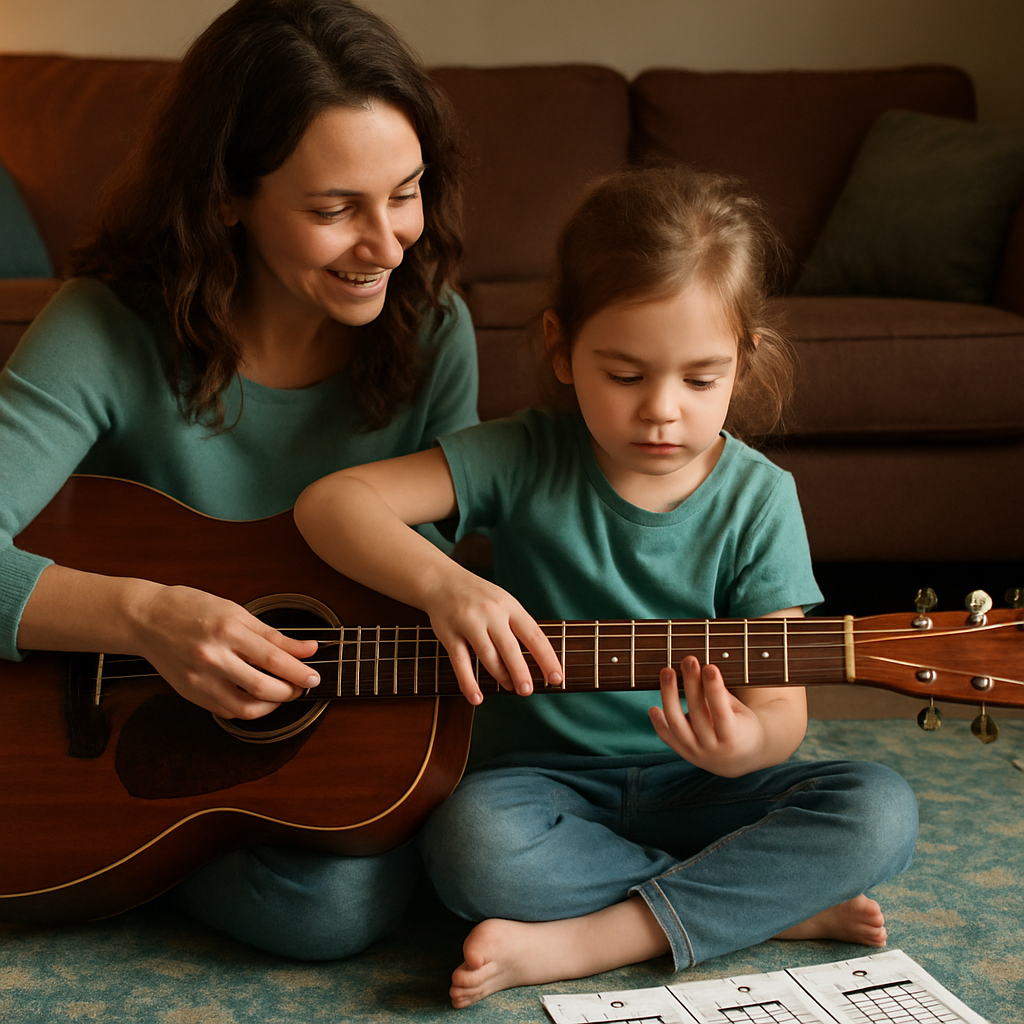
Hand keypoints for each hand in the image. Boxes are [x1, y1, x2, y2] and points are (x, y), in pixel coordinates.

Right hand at [133, 584, 319, 718]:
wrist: (146, 619)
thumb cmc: (191, 609)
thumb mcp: (236, 612)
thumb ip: (273, 635)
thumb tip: (307, 649)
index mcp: (227, 630)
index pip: (274, 659)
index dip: (300, 671)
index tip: (315, 676)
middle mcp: (212, 656)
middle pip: (262, 687)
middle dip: (290, 691)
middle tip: (302, 686)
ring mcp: (199, 678)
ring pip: (245, 708)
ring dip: (271, 705)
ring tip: (281, 693)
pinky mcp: (190, 693)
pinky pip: (226, 711)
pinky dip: (248, 708)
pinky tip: (257, 697)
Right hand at [423, 574, 562, 704]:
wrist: (442, 581)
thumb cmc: (480, 597)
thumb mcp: (504, 602)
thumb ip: (519, 626)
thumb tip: (539, 660)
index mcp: (510, 606)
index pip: (534, 635)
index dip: (547, 659)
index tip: (557, 678)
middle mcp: (491, 613)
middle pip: (510, 648)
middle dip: (521, 672)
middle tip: (528, 691)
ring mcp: (469, 623)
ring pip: (487, 656)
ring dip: (500, 676)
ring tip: (510, 687)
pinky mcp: (449, 634)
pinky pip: (460, 663)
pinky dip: (469, 683)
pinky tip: (477, 698)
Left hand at [649, 656, 770, 776]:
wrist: (740, 759)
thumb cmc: (742, 726)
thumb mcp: (739, 711)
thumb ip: (720, 695)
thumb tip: (700, 671)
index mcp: (733, 737)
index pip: (720, 711)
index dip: (714, 689)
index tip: (709, 666)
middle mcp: (713, 748)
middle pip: (697, 713)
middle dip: (692, 684)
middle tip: (689, 660)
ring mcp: (696, 752)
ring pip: (677, 724)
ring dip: (669, 696)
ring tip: (667, 672)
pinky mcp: (683, 753)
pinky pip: (667, 737)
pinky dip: (658, 723)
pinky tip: (653, 708)